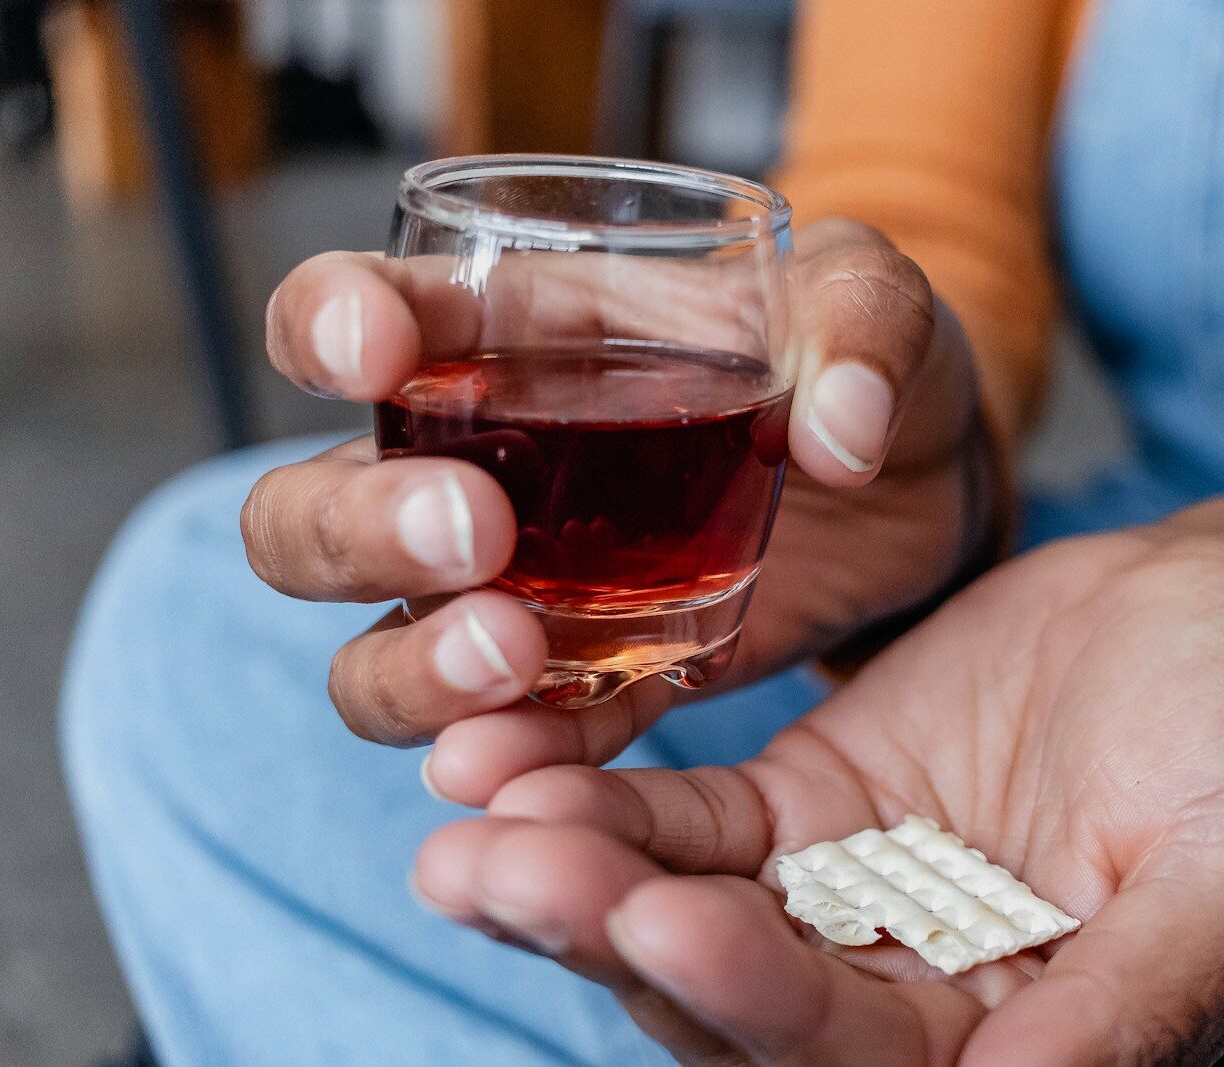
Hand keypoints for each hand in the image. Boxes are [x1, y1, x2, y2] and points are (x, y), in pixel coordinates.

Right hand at [242, 220, 988, 789]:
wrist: (914, 489)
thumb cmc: (863, 359)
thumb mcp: (877, 305)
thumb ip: (861, 326)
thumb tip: (841, 432)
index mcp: (512, 330)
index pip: (353, 311)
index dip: (324, 324)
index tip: (374, 349)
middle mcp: (474, 466)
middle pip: (309, 511)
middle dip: (357, 527)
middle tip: (478, 530)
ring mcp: (515, 591)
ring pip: (370, 649)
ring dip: (411, 665)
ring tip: (517, 651)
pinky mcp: (590, 679)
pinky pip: (505, 736)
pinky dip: (511, 753)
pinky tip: (542, 764)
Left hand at [410, 523, 1223, 1063]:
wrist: (1216, 614)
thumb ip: (1138, 999)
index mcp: (1011, 1046)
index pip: (855, 1057)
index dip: (757, 999)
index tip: (665, 920)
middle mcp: (905, 1000)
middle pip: (733, 1001)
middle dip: (614, 942)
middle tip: (499, 874)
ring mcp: (840, 904)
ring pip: (687, 914)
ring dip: (577, 880)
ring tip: (473, 833)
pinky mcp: (802, 810)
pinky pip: (689, 821)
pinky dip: (607, 804)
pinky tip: (516, 771)